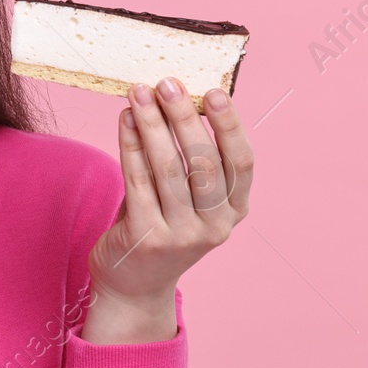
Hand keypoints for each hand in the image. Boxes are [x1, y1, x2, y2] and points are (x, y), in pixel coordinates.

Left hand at [81, 77, 254, 343]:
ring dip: (152, 125)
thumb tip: (181, 100)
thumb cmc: (159, 225)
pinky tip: (125, 120)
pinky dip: (131, 145)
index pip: (242, 162)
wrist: (132, 284)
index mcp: (234, 211)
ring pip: (168, 168)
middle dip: (184, 117)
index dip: (230, 125)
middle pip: (203, 161)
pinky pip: (137, 180)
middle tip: (166, 83)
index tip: (214, 92)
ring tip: (138, 94)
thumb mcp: (186, 197)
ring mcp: (182, 235)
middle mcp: (215, 226)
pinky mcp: (147, 238)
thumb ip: (189, 160)